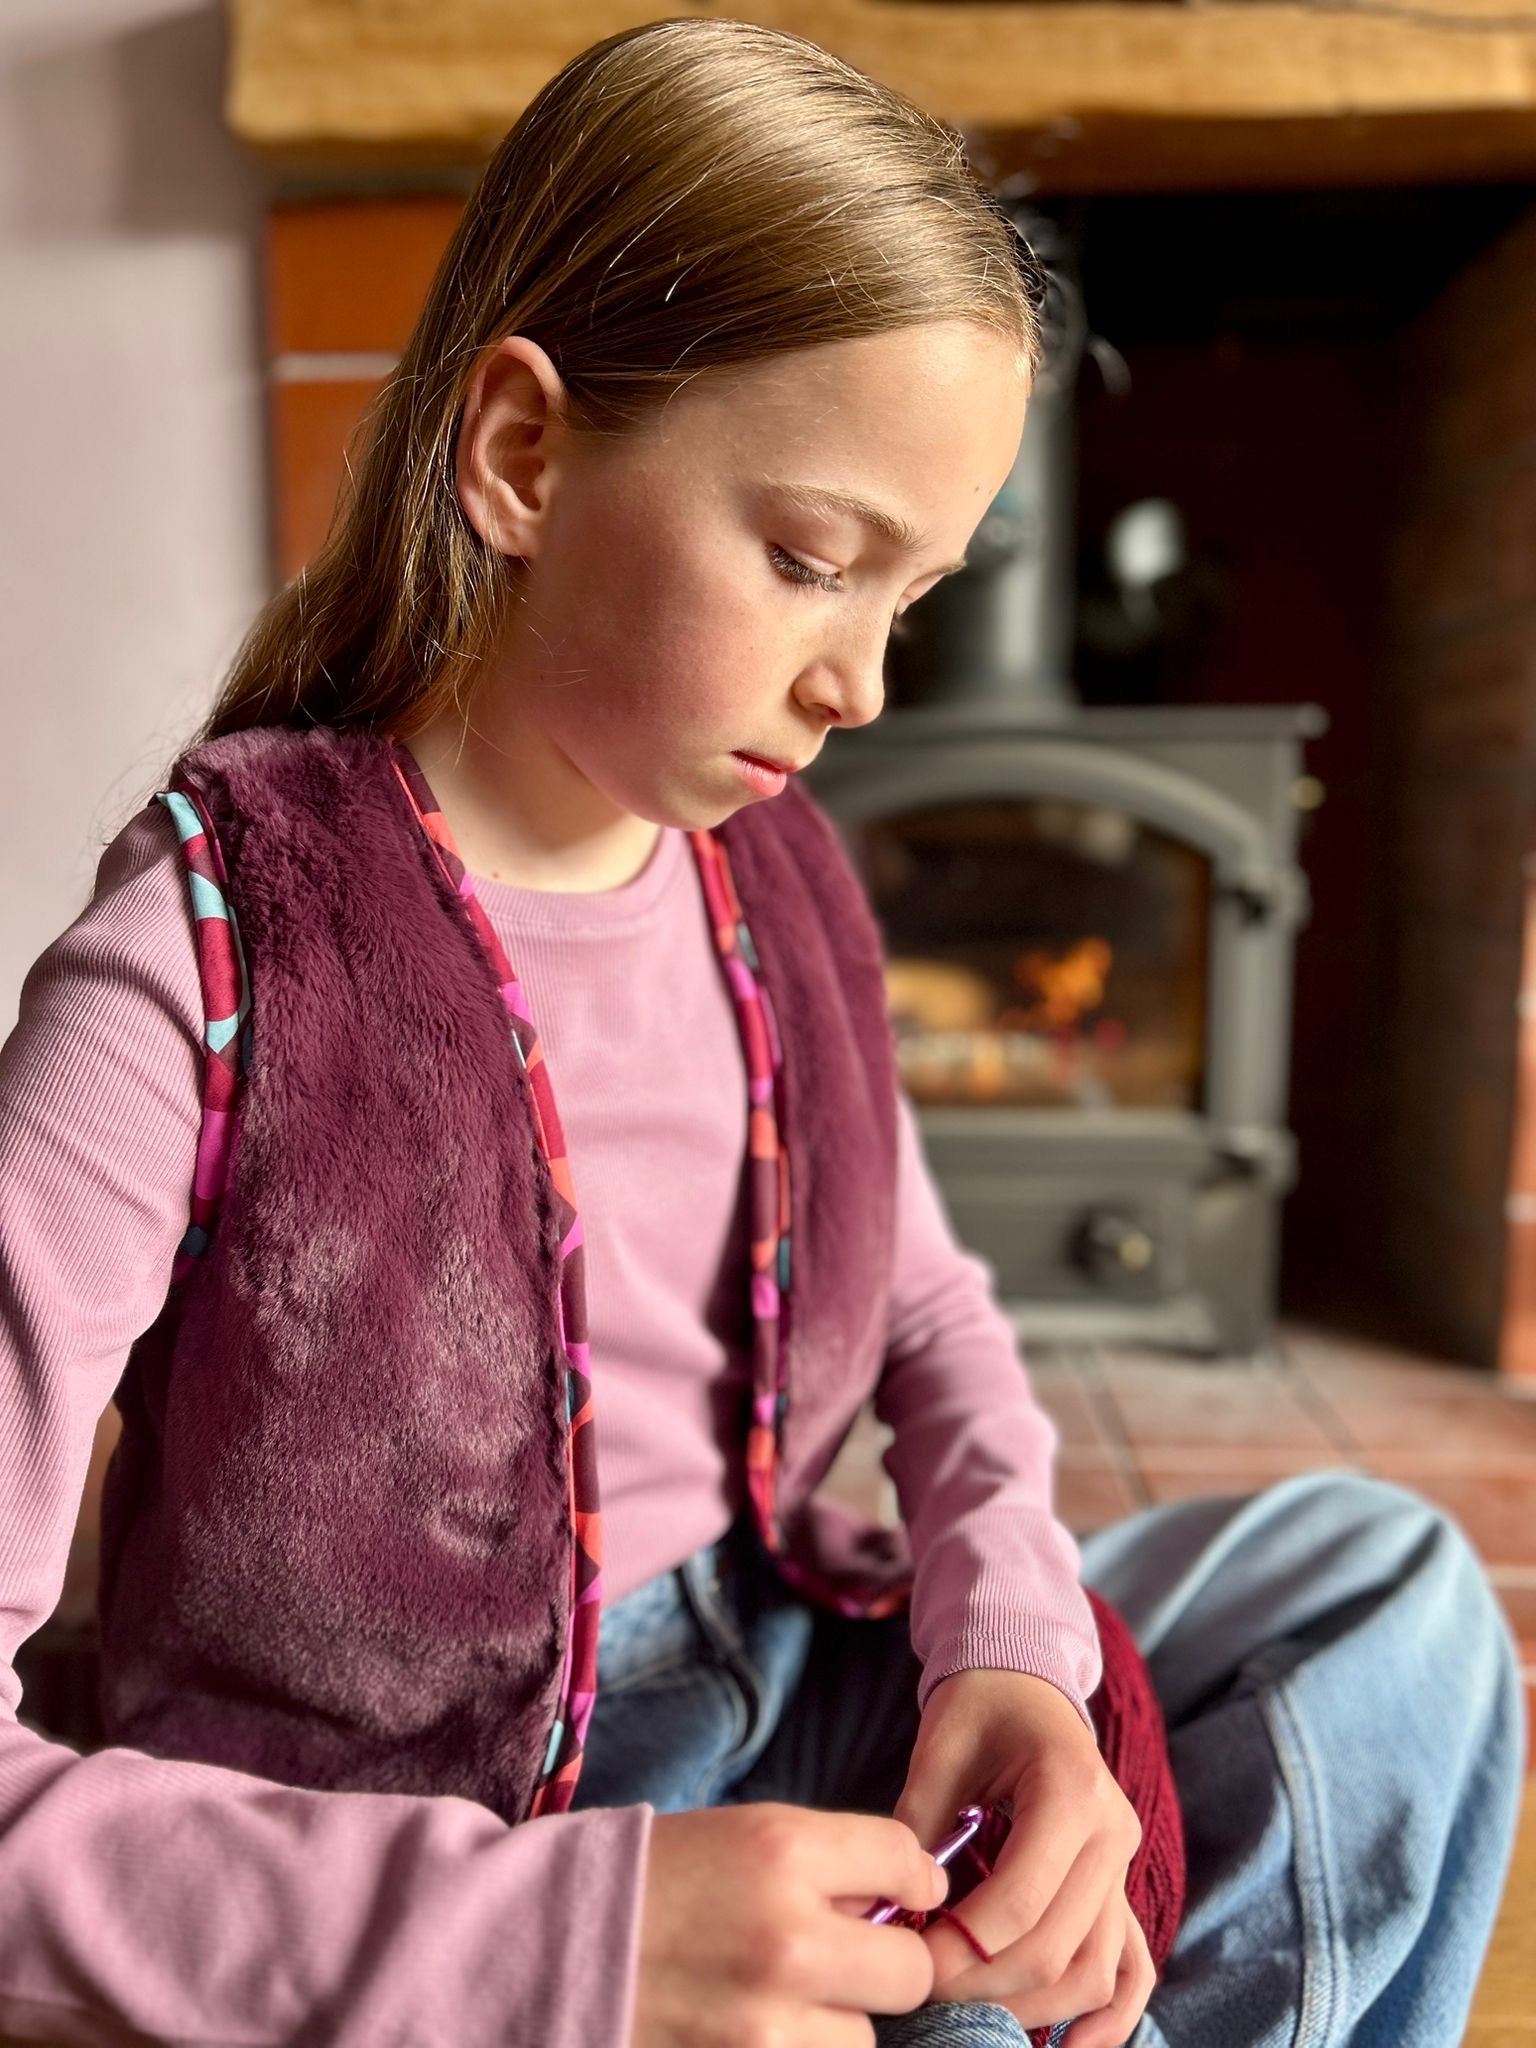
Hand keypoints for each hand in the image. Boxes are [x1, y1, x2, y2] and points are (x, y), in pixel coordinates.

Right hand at [633, 1801, 944, 2046]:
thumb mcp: (737, 1836)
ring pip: (863, 2043)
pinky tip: (757, 2032)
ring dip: (835, 2028)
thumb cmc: (647, 1881)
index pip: (904, 1860)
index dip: (910, 1878)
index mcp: (781, 1853)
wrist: (544, 1946)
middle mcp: (786, 1939)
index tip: (898, 1893)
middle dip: (885, 1966)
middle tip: (846, 1963)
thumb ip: (825, 1864)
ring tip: (779, 2006)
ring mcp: (766, 2029)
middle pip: (909, 1970)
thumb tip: (916, 1892)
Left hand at [895, 1669, 1155, 2047]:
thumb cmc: (979, 1706)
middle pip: (1057, 1947)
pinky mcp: (1119, 1886)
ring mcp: (1122, 1863)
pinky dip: (1107, 2018)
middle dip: (985, 1985)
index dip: (962, 1948)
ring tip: (971, 2019)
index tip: (909, 1963)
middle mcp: (1110, 1832)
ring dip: (1034, 2009)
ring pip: (1096, 1971)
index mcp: (1069, 1788)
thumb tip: (887, 1914)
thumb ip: (917, 1829)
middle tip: (923, 1991)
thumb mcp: (939, 1749)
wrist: (1026, 1679)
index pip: (1019, 1902)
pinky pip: (1132, 1968)